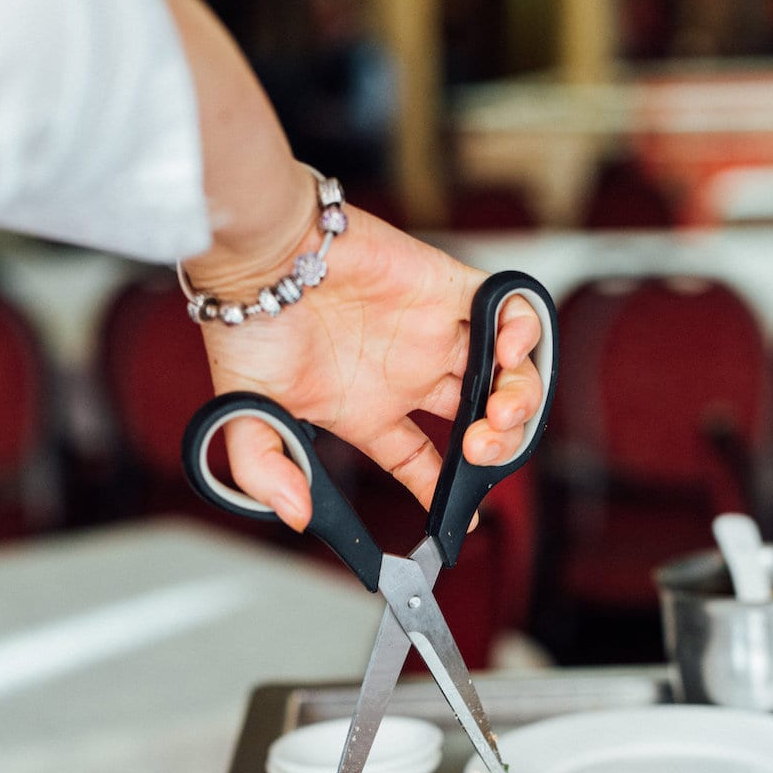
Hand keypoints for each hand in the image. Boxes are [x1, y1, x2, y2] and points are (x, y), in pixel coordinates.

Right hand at [191, 202, 544, 530]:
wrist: (261, 254)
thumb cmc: (248, 321)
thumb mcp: (248, 413)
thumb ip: (264, 469)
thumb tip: (296, 513)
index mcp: (367, 409)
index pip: (422, 462)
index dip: (447, 492)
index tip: (463, 517)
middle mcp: (406, 373)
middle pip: (478, 418)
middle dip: (496, 445)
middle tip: (481, 451)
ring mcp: (431, 332)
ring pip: (504, 372)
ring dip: (516, 400)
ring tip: (497, 414)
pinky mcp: (448, 288)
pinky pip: (508, 309)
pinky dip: (524, 332)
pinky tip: (507, 354)